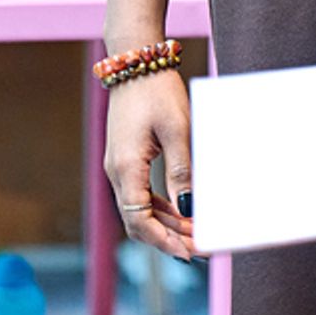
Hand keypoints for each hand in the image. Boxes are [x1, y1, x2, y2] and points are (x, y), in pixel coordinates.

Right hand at [103, 69, 196, 260]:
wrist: (135, 61)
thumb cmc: (157, 91)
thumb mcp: (177, 130)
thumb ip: (181, 171)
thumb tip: (189, 208)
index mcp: (125, 168)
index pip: (139, 222)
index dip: (164, 241)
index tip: (189, 253)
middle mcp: (116, 172)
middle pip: (138, 221)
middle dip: (168, 237)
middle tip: (199, 246)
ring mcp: (118, 166)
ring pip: (139, 209)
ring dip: (165, 223)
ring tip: (195, 231)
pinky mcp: (125, 158)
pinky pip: (139, 193)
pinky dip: (159, 207)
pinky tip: (180, 209)